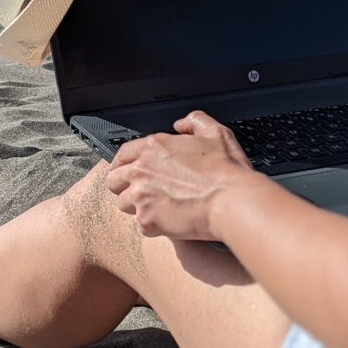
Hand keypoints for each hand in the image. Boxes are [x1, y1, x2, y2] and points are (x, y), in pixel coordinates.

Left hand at [105, 110, 254, 240]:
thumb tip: (181, 124)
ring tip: (158, 208)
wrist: (234, 202)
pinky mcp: (147, 219)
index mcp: (154, 147)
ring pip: (123, 203)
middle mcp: (142, 169)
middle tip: (140, 193)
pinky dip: (153, 226)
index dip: (125, 165)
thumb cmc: (227, 171)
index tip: (129, 174)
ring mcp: (141, 195)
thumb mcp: (216, 133)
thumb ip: (195, 122)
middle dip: (124, 186)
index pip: (122, 155)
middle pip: (113, 180)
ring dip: (137, 207)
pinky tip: (170, 221)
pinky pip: (140, 225)